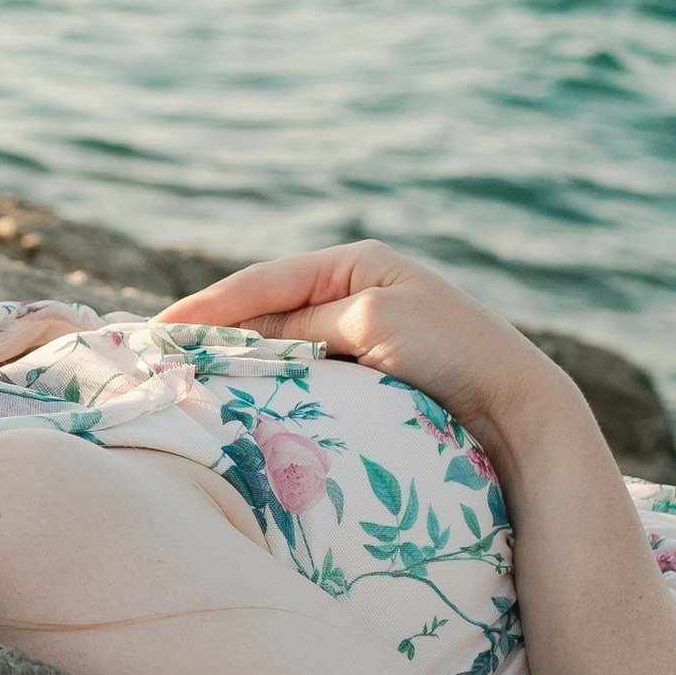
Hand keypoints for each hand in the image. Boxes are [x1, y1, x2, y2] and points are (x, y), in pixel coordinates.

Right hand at [157, 241, 569, 449]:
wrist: (520, 411)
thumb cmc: (454, 353)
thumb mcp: (372, 322)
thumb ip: (305, 324)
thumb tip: (246, 336)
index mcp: (357, 262)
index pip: (261, 282)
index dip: (206, 307)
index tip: (157, 332)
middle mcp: (355, 290)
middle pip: (265, 311)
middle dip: (212, 331)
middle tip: (155, 358)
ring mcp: (360, 331)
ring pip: (280, 344)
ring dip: (236, 360)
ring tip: (184, 381)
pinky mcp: (369, 372)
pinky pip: (303, 372)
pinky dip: (269, 382)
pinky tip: (241, 400)